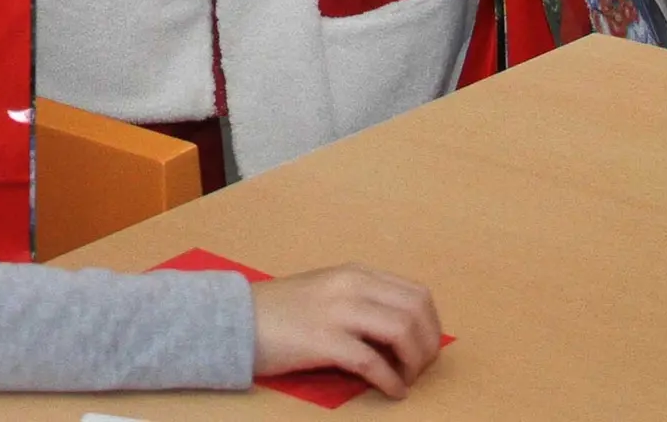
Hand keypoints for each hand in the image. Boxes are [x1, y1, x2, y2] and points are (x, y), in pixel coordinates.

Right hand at [250, 266, 442, 400]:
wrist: (235, 319)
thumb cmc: (280, 312)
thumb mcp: (327, 292)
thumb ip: (361, 301)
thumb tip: (401, 331)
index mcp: (355, 274)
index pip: (416, 293)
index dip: (430, 325)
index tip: (425, 349)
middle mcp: (351, 285)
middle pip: (416, 311)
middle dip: (428, 345)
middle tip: (419, 369)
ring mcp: (337, 311)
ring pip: (401, 331)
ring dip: (413, 363)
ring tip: (405, 380)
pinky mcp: (323, 340)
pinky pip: (373, 362)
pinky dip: (390, 381)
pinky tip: (391, 392)